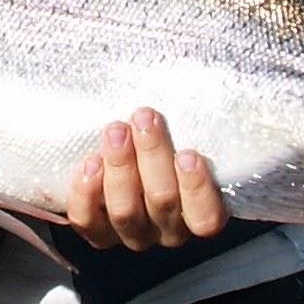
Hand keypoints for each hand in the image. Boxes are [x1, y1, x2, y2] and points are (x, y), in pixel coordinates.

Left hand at [67, 108, 228, 250]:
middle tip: (144, 117)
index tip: (190, 153)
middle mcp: (166, 229)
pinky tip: (90, 162)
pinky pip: (88, 221)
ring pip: (126, 210)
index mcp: (198, 213)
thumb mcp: (186, 130)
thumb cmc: (162, 136)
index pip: (206, 217)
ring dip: (120, 166)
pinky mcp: (96, 229)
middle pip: (163, 202)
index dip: (198, 189)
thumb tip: (216, 71)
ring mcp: (131, 232)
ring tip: (115, 129)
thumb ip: (198, 119)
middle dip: (153, 155)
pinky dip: (87, 192)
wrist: (120, 146)